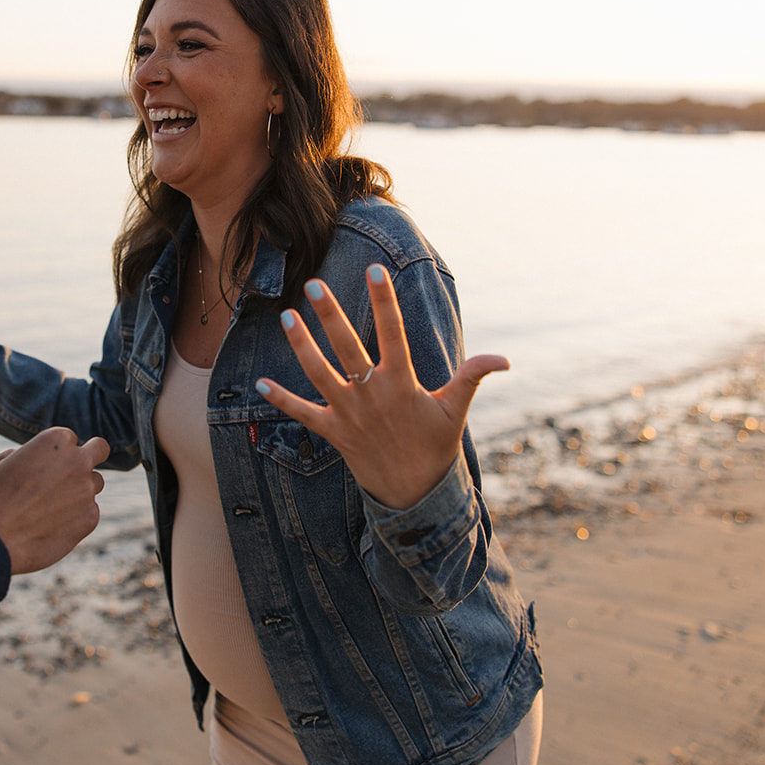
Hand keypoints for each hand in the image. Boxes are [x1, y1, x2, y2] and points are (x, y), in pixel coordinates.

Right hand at [0, 427, 109, 573]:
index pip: (70, 439)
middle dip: (90, 457)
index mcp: (56, 439)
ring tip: (53, 508)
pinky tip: (51, 528)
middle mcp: (77, 459)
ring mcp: (86, 489)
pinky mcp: (90, 517)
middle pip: (98, 450)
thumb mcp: (11, 463)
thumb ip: (41, 457)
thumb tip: (59, 463)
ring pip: (96, 484)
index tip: (49, 466)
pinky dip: (76, 518)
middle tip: (75, 472)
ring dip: (82, 491)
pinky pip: (90, 513)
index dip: (59, 453)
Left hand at [255, 265, 508, 510]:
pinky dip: (280, 399)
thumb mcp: (455, 410)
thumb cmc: (435, 445)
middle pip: (347, 347)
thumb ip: (472, 377)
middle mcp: (372, 394)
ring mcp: (349, 414)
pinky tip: (258, 381)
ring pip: (319, 374)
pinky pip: (302, 413)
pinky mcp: (333, 432)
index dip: (384, 301)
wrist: (414, 493)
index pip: (393, 332)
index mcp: (402, 383)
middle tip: (314, 284)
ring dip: (301, 345)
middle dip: (330, 315)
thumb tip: (505, 359)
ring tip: (286, 316)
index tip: (374, 270)